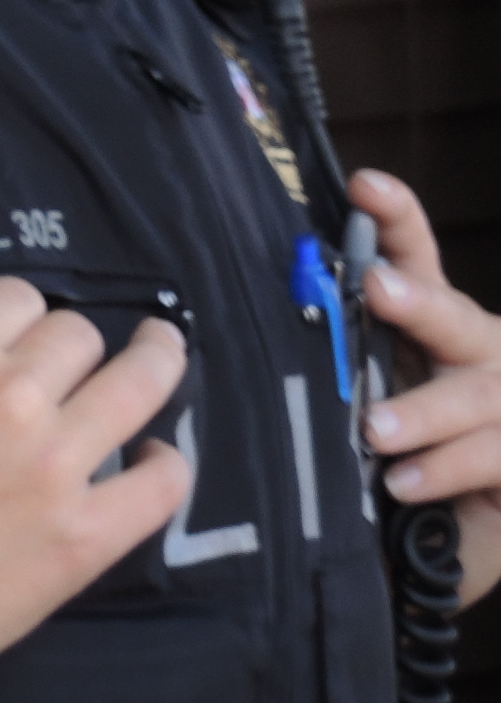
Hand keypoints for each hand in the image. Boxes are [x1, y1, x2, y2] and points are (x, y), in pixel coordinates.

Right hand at [0, 275, 193, 690]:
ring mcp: (57, 468)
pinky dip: (168, 465)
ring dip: (156, 362)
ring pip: (138, 387)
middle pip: (78, 335)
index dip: (15, 308)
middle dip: (69, 341)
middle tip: (64, 360)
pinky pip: (159, 487)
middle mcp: (13, 397)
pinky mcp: (84, 535)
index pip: (17, 295)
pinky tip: (156, 457)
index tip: (12, 329)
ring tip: (161, 353)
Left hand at [352, 168, 500, 605]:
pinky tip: (404, 481)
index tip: (363, 185)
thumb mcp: (356, 392)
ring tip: (374, 429)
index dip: (397, 219)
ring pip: (476, 392)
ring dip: (424, 410)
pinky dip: (445, 467)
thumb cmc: (392, 446)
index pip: (417, 257)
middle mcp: (474, 350)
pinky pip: (490, 455)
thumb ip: (326, 355)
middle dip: (417, 300)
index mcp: (430, 322)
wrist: (455, 524)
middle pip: (454, 315)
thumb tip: (235, 324)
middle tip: (378, 290)